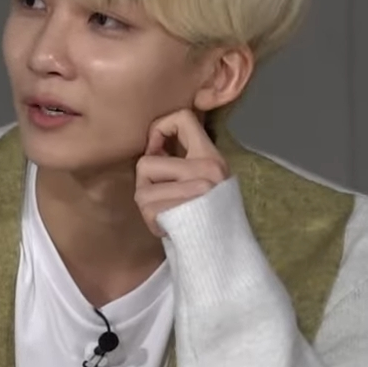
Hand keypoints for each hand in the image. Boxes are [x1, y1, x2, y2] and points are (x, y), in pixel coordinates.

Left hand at [136, 109, 229, 237]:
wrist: (225, 249)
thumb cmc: (209, 213)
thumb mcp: (206, 179)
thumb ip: (183, 160)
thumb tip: (151, 148)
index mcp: (212, 156)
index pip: (181, 117)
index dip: (158, 130)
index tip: (158, 152)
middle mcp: (207, 169)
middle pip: (146, 163)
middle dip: (146, 183)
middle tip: (164, 199)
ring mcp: (195, 192)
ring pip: (142, 190)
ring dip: (149, 206)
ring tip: (168, 214)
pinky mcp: (182, 212)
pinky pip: (148, 211)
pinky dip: (153, 222)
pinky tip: (169, 227)